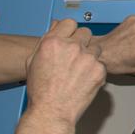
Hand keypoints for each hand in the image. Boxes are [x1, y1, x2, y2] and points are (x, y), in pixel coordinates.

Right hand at [24, 19, 105, 133]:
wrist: (52, 111)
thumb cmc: (41, 90)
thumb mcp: (33, 61)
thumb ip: (45, 41)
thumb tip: (56, 26)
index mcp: (53, 42)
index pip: (69, 23)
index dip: (69, 31)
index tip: (70, 37)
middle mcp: (71, 47)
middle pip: (85, 32)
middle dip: (81, 41)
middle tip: (75, 56)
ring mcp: (87, 58)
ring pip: (96, 47)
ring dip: (90, 55)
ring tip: (79, 70)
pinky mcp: (99, 70)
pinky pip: (101, 63)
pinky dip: (95, 70)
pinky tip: (84, 79)